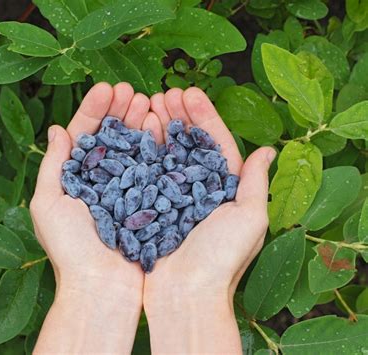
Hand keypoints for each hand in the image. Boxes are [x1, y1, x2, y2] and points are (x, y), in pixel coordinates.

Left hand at [31, 82, 155, 352]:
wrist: (102, 288)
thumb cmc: (70, 249)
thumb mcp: (48, 203)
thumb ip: (52, 165)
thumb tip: (56, 129)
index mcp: (74, 179)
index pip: (84, 135)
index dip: (93, 110)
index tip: (106, 88)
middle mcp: (100, 181)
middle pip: (110, 137)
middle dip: (118, 111)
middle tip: (130, 89)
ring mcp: (125, 189)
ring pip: (131, 148)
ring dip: (137, 122)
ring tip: (146, 99)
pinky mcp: (145, 201)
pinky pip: (149, 168)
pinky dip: (153, 145)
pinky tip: (158, 125)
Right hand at [142, 87, 275, 352]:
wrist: (184, 295)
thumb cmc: (220, 259)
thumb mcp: (250, 219)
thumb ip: (257, 183)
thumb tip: (269, 150)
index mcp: (225, 190)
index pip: (216, 144)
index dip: (204, 117)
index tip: (190, 92)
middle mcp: (198, 190)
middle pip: (189, 144)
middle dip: (179, 116)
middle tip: (165, 92)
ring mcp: (172, 196)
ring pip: (166, 153)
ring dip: (160, 127)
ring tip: (148, 103)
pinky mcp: (150, 205)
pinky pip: (148, 172)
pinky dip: (144, 150)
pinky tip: (138, 130)